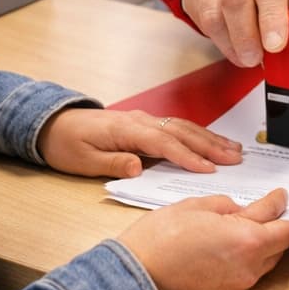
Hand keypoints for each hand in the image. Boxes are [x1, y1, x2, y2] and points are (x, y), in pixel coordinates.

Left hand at [38, 108, 242, 179]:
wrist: (53, 125)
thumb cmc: (66, 145)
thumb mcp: (83, 161)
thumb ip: (113, 163)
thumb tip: (139, 167)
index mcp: (126, 130)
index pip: (164, 144)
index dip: (188, 157)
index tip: (209, 169)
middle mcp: (139, 121)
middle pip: (181, 132)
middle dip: (210, 145)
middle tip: (235, 158)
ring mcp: (143, 120)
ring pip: (183, 127)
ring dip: (209, 138)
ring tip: (234, 150)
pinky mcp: (144, 124)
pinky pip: (176, 128)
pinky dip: (197, 135)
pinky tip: (211, 142)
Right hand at [119, 188, 288, 289]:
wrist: (136, 277)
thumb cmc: (160, 239)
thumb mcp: (196, 206)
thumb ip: (228, 206)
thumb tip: (242, 210)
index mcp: (247, 239)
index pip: (281, 222)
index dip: (280, 204)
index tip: (279, 196)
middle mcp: (250, 266)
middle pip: (281, 243)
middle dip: (275, 224)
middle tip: (262, 208)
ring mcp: (240, 283)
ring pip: (267, 259)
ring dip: (262, 242)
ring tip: (241, 226)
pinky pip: (250, 271)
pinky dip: (247, 256)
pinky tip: (228, 244)